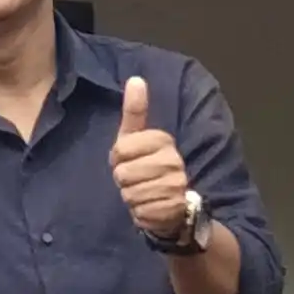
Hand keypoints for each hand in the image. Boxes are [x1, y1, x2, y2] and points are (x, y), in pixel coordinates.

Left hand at [110, 76, 198, 242]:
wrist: (174, 205)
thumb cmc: (147, 166)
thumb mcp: (137, 138)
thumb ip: (135, 111)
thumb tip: (136, 79)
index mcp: (163, 140)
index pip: (120, 150)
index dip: (117, 159)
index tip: (128, 160)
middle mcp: (173, 161)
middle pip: (123, 174)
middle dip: (124, 180)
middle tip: (137, 180)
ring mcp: (176, 185)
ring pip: (130, 194)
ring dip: (131, 198)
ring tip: (144, 193)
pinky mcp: (175, 209)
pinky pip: (140, 212)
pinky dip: (140, 213)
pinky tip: (150, 207)